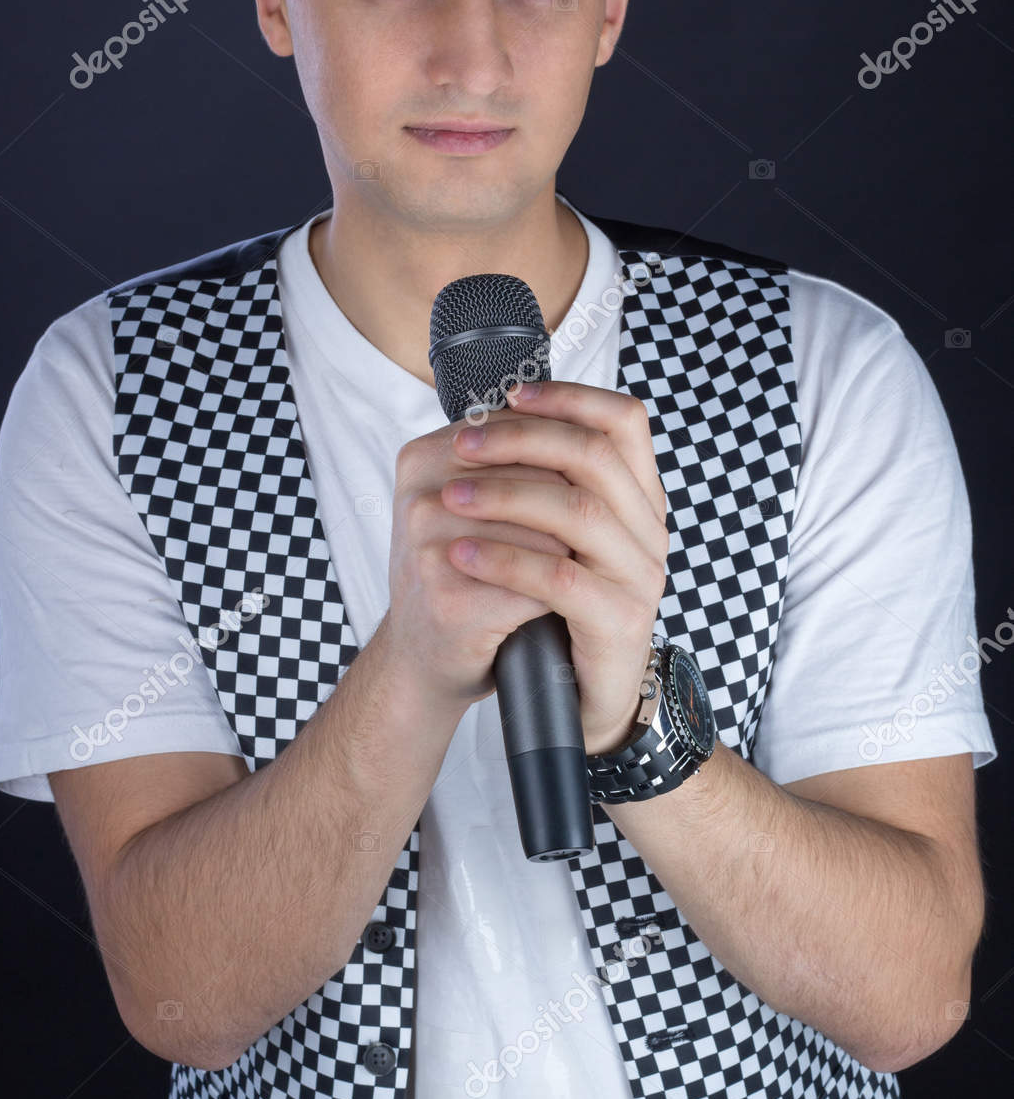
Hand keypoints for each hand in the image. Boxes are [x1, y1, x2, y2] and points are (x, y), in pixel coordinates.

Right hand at [381, 405, 579, 711]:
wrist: (424, 653)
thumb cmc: (461, 569)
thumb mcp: (473, 501)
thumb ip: (514, 457)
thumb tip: (589, 429)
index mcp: (423, 457)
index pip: (526, 433)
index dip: (565, 464)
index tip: (573, 495)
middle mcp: (420, 498)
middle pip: (543, 480)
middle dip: (573, 512)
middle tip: (573, 542)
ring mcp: (430, 550)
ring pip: (549, 532)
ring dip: (572, 555)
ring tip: (558, 573)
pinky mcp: (450, 601)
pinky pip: (539, 583)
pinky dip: (557, 596)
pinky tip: (549, 605)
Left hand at [439, 378, 667, 753]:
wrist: (573, 702)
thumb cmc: (551, 613)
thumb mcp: (553, 538)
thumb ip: (540, 485)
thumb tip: (484, 422)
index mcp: (638, 499)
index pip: (624, 422)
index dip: (569, 398)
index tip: (510, 396)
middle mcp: (649, 531)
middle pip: (595, 456)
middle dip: (521, 440)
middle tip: (462, 444)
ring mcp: (640, 577)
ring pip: (580, 513)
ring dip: (505, 496)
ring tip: (449, 498)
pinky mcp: (619, 623)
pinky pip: (561, 580)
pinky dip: (505, 561)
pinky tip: (461, 556)